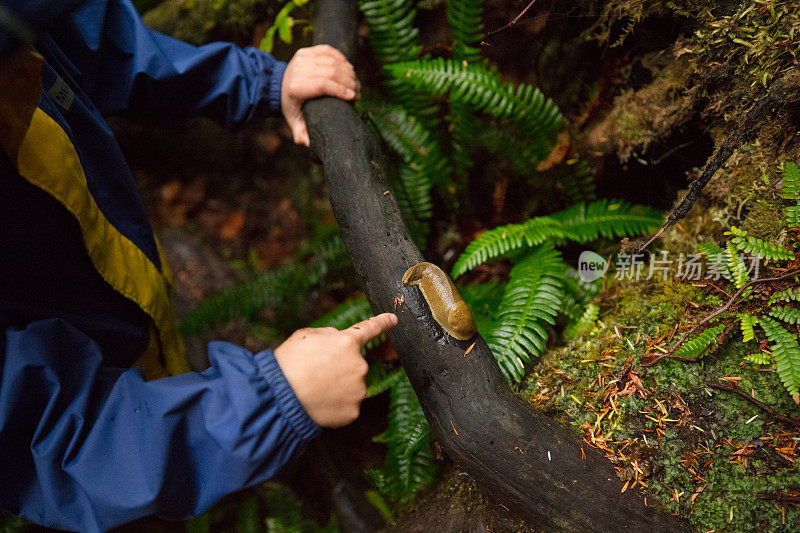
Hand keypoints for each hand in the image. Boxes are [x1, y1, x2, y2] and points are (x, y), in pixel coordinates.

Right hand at [274, 313, 397, 427]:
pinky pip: (347, 404)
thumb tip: (340, 339)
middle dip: (340, 367)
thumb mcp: (305, 335)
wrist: (281, 397)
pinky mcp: (353, 411)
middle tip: (316, 372)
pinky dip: (336, 404)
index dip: (383, 322)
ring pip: (351, 385)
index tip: (393, 319)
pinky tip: (319, 402)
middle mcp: (359, 365)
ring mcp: (358, 390)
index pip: (371, 329)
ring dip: (338, 386)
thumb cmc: (289, 362)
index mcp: (348, 342)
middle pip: (354, 364)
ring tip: (315, 388)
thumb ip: (329, 334)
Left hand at [280, 44, 359, 146]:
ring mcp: (302, 57)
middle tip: (358, 92)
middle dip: (349, 81)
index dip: (340, 90)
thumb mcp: (294, 121)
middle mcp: (298, 69)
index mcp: (296, 87)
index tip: (353, 97)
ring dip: (348, 71)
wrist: (278, 85)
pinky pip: (328, 51)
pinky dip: (341, 58)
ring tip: (355, 83)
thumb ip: (301, 134)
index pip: (323, 84)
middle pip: (331, 71)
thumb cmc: (292, 105)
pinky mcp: (306, 50)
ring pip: (332, 60)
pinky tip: (348, 68)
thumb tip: (308, 143)